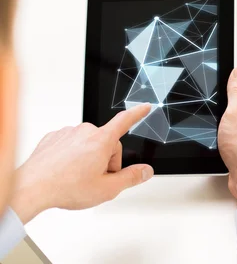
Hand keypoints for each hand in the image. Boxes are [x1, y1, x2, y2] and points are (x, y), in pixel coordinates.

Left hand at [11, 104, 154, 223]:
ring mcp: (68, 133)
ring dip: (88, 158)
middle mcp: (85, 132)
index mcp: (101, 141)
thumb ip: (131, 178)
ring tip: (77, 177)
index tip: (145, 107)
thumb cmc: (65, 187)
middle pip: (107, 143)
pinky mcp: (54, 137)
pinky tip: (66, 171)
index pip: (125, 121)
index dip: (137, 114)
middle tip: (96, 179)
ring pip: (88, 144)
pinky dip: (72, 157)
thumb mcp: (107, 189)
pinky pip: (71, 145)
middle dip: (106, 160)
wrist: (31, 188)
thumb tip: (145, 171)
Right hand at [218, 67, 236, 201]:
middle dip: (222, 119)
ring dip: (222, 133)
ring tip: (224, 140)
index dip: (224, 103)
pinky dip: (224, 143)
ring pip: (229, 127)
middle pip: (232, 112)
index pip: (236, 96)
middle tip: (222, 128)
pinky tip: (224, 148)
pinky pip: (230, 140)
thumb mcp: (235, 112)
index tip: (220, 110)